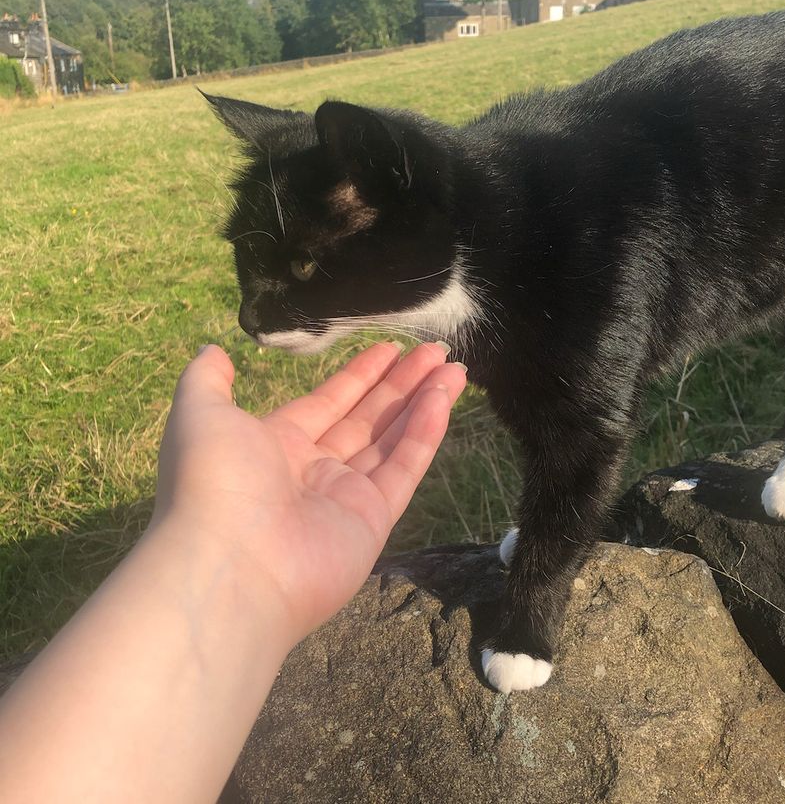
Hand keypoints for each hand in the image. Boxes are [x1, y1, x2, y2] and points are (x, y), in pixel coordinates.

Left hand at [154, 341, 465, 645]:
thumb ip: (207, 379)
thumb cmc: (212, 481)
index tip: (390, 349)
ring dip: (423, 401)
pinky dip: (424, 432)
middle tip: (435, 351)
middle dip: (401, 383)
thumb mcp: (199, 414)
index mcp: (274, 446)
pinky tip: (443, 397)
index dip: (359, 376)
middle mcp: (313, 471)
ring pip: (392, 439)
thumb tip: (213, 349)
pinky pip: (403, 467)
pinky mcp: (373, 521)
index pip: (327, 403)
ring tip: (454, 368)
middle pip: (367, 418)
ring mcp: (345, 498)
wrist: (228, 566)